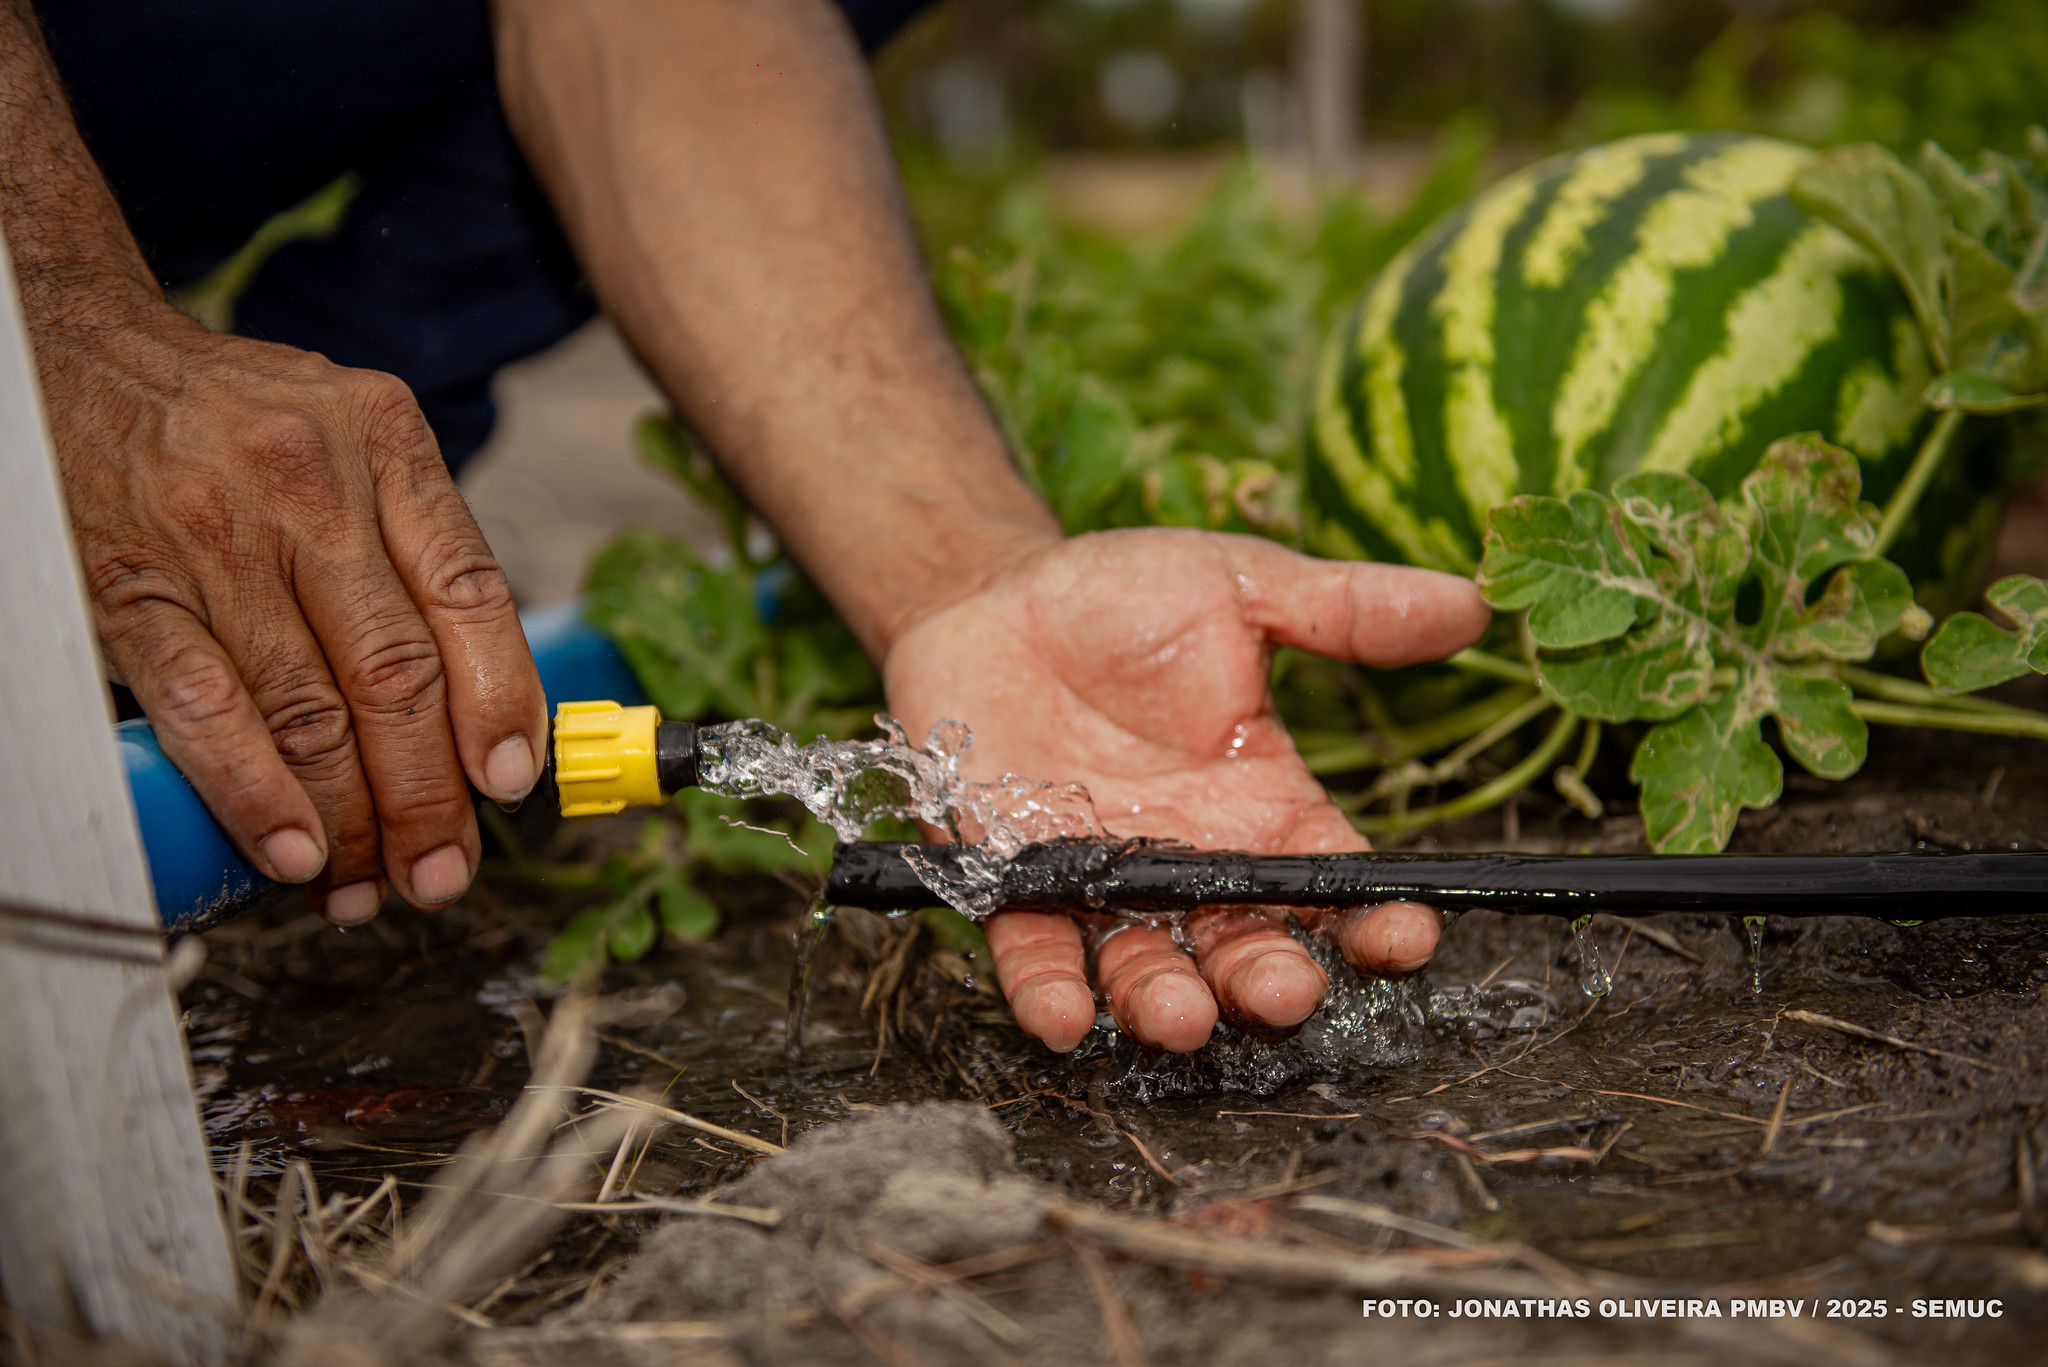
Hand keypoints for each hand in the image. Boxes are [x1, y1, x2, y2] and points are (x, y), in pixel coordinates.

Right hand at [45, 299, 546, 922]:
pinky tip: (291, 848)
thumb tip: (483, 702)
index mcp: (385, 443)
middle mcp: (310, 486)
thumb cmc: (236, 419)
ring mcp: (214, 536)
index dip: (501, 703)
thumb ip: (413, 547)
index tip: (512, 784)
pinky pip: (206, 704)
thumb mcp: (351, 438)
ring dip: (350, 816)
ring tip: (372, 881)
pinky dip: (254, 790)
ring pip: (308, 706)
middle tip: (444, 870)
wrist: (80, 351)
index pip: (471, 593)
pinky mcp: (130, 584)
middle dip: (429, 793)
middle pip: (396, 672)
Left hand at [881, 527, 1490, 1052]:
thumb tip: (1472, 602)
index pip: (1337, 880)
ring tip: (1185, 1018)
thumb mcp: (1238, 587)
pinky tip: (1065, 1016)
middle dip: (1270, 979)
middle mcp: (1194, 864)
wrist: (990, 596)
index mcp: (1264, 807)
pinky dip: (1051, 992)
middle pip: (1248, 946)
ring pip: (1148, 968)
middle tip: (1285, 992)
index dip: (1376, 917)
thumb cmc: (1121, 595)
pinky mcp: (1013, 886)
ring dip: (1168, 1004)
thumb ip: (1343, 610)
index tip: (1405, 936)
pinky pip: (1035, 954)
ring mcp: (1103, 884)